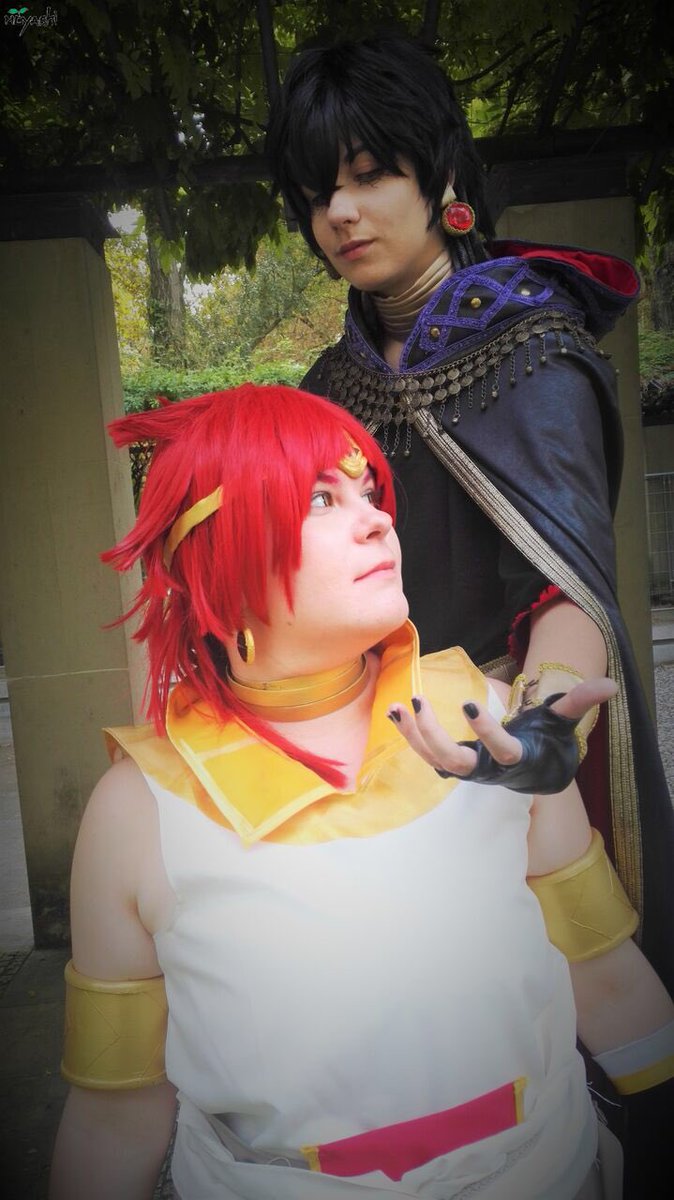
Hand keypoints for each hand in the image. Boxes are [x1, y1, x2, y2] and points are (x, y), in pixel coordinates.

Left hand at [387, 678, 615, 794]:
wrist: (538, 773)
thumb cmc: (550, 742)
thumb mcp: (564, 722)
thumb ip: (579, 703)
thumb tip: (609, 684)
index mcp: (516, 759)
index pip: (500, 750)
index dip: (485, 731)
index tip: (469, 703)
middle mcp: (488, 770)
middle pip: (455, 762)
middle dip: (433, 735)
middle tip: (417, 702)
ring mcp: (469, 770)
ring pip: (435, 761)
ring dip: (413, 736)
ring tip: (395, 707)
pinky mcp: (455, 766)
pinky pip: (428, 755)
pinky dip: (410, 736)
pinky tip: (395, 713)